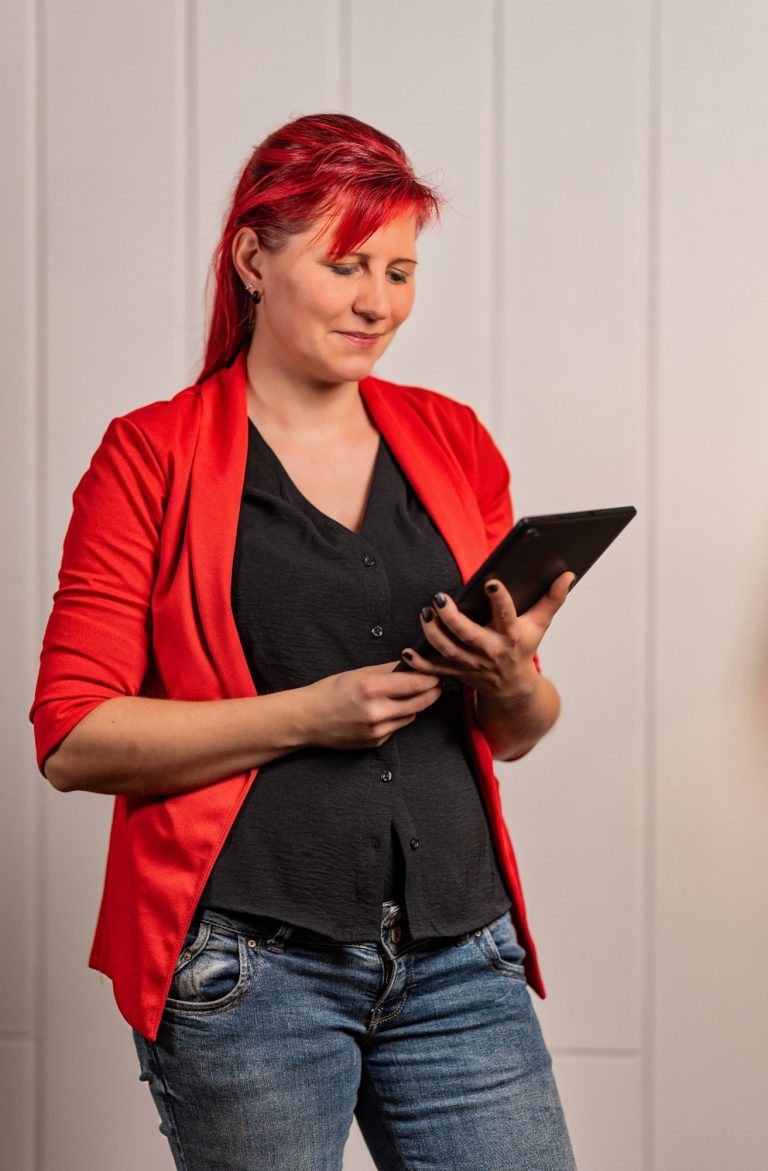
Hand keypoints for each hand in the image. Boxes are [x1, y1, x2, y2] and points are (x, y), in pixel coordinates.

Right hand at [302, 661, 441, 749]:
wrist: (309, 719)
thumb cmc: (330, 692)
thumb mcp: (359, 673)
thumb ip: (389, 669)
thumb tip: (413, 664)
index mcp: (372, 688)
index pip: (415, 683)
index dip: (431, 678)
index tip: (436, 673)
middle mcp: (377, 711)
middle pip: (420, 702)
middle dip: (431, 692)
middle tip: (435, 684)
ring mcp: (378, 730)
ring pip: (411, 716)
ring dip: (415, 705)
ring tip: (408, 695)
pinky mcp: (376, 742)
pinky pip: (397, 727)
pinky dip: (398, 717)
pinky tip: (386, 710)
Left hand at [400, 572, 576, 704]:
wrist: (513, 688)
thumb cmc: (523, 649)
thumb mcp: (540, 624)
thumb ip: (553, 598)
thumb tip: (567, 575)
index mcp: (511, 636)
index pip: (506, 616)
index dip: (500, 600)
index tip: (491, 583)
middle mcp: (490, 651)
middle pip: (468, 635)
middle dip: (452, 618)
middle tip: (440, 599)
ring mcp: (471, 664)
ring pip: (448, 650)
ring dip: (433, 633)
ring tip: (425, 613)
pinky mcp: (456, 672)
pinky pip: (435, 670)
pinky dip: (420, 663)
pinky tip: (408, 650)